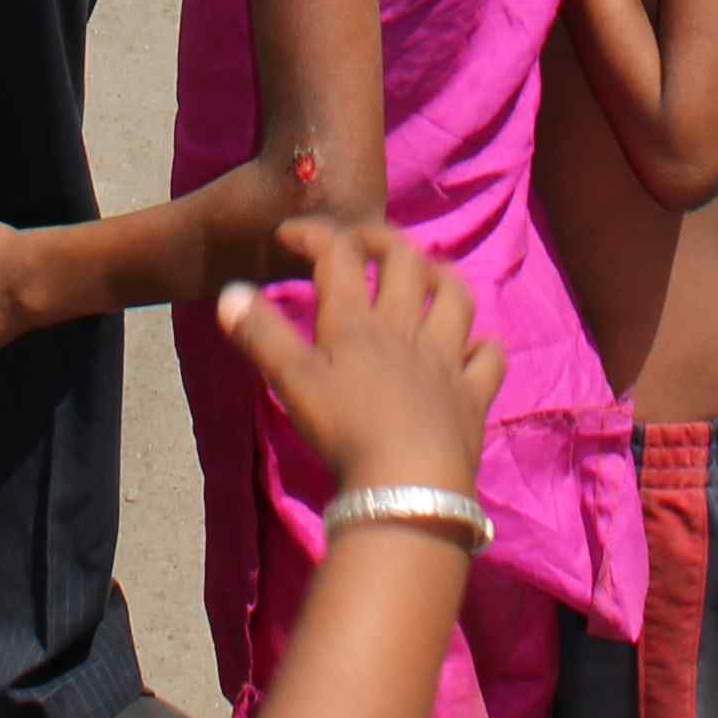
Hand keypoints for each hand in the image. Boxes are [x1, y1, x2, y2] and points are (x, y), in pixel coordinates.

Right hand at [216, 221, 502, 504]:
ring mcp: (446, 359)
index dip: (316, 234)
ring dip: (441, 277)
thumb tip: (229, 291)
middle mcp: (405, 328)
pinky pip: (488, 359)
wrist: (407, 483)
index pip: (338, 256)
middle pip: (403, 262)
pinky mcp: (472, 395)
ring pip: (454, 298)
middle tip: (363, 242)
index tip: (291, 234)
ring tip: (427, 274)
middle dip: (382, 240)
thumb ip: (261, 334)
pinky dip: (482, 346)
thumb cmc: (344, 430)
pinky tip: (473, 346)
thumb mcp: (291, 382)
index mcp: (356, 322)